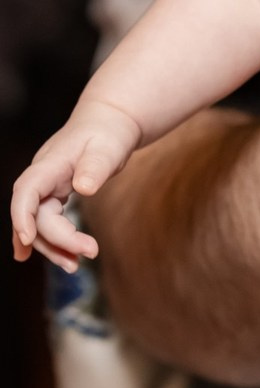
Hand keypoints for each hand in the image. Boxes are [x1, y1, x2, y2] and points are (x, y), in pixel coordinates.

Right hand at [11, 99, 141, 269]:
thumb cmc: (110, 132)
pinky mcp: (55, 195)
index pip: (26, 190)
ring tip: (76, 266)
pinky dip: (50, 240)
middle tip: (90, 252)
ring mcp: (46, 187)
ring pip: (40, 223)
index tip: (27, 239)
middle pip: (37, 215)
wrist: (110, 122)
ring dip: (54, 246)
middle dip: (57, 239)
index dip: (21, 215)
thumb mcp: (108, 146)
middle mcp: (43, 177)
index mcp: (51, 163)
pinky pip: (47, 221)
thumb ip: (96, 166)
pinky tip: (49, 258)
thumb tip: (83, 187)